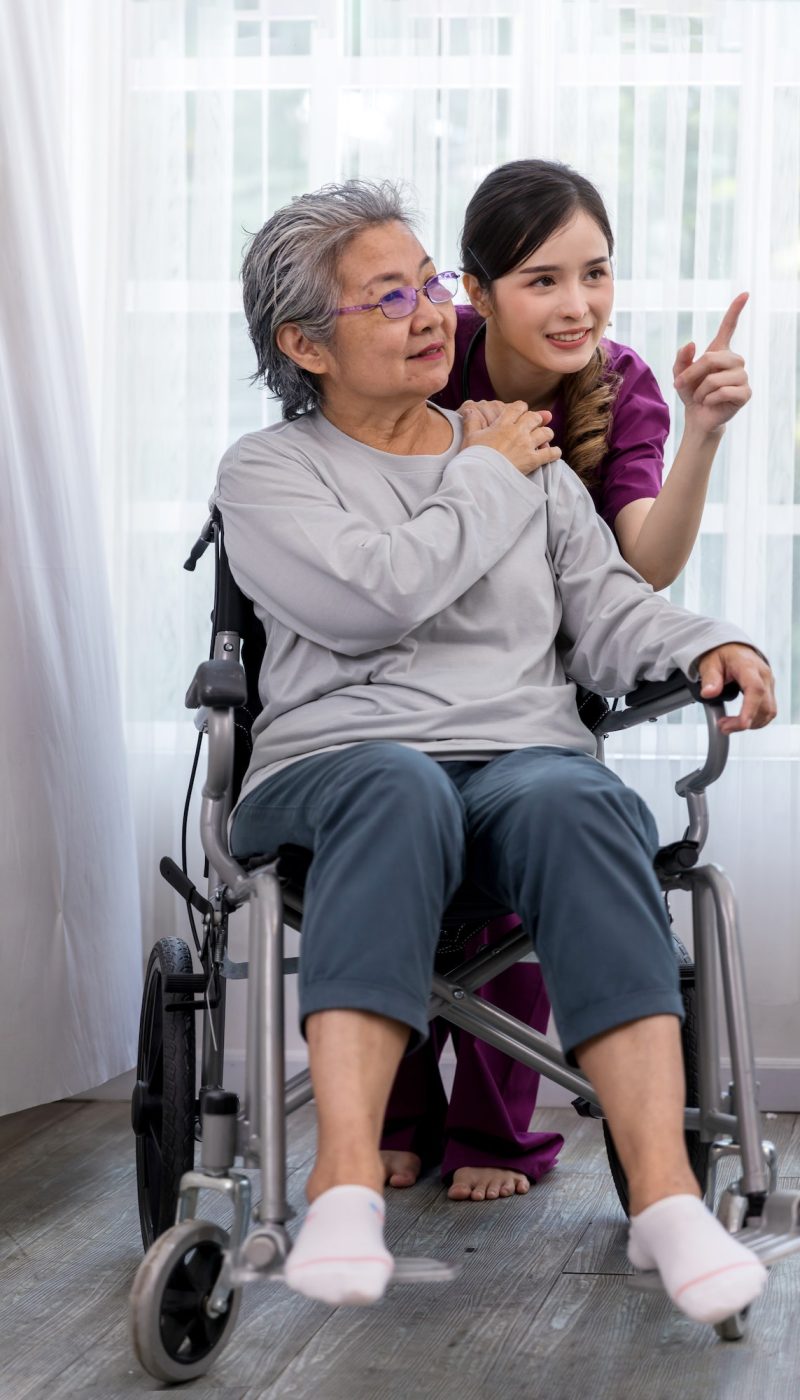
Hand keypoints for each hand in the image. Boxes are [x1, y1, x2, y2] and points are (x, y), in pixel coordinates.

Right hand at [460, 400, 559, 475]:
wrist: (480, 476)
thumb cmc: (473, 457)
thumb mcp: (469, 437)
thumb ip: (472, 421)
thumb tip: (469, 409)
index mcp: (503, 424)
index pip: (518, 407)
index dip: (521, 408)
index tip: (521, 412)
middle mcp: (517, 432)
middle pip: (535, 418)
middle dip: (536, 419)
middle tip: (534, 425)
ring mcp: (526, 445)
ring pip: (546, 432)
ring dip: (546, 434)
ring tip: (543, 438)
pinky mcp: (533, 460)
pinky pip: (551, 453)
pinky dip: (554, 452)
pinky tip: (554, 453)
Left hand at [673, 293, 751, 436]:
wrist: (698, 416)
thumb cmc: (691, 393)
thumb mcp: (680, 374)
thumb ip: (681, 359)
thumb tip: (692, 343)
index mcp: (720, 352)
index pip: (729, 327)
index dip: (735, 310)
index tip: (744, 294)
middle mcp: (735, 361)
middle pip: (711, 358)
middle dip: (692, 374)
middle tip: (681, 385)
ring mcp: (742, 376)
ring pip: (715, 379)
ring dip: (700, 391)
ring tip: (701, 397)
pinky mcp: (745, 393)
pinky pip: (723, 392)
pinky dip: (709, 399)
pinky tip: (710, 403)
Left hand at [696, 643, 775, 734]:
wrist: (731, 647)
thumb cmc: (721, 654)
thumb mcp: (709, 663)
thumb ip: (710, 678)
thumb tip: (709, 693)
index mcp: (748, 666)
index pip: (755, 690)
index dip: (750, 709)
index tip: (742, 724)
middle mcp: (763, 675)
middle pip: (764, 705)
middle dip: (744, 722)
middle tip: (722, 726)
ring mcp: (768, 683)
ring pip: (769, 711)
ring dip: (751, 723)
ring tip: (728, 725)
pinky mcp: (768, 690)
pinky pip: (768, 710)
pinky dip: (756, 719)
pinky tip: (740, 720)